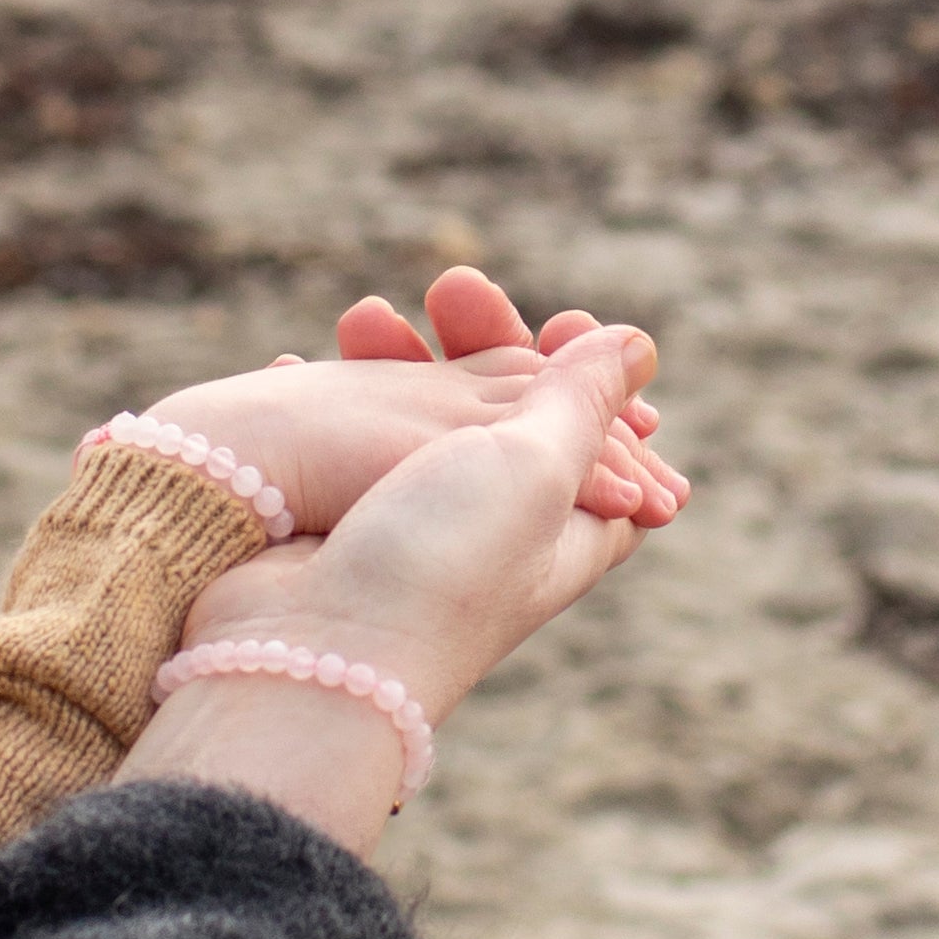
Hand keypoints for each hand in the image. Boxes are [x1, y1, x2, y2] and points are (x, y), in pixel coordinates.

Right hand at [135, 270, 684, 533]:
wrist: (312, 648)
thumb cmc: (439, 565)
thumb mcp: (538, 465)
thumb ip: (583, 398)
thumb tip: (636, 345)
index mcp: (569, 530)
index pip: (612, 443)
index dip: (594, 376)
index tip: (560, 320)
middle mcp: (498, 533)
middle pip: (511, 414)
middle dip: (484, 343)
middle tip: (449, 290)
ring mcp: (416, 534)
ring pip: (421, 420)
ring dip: (394, 359)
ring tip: (359, 323)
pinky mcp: (345, 534)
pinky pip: (351, 447)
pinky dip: (336, 398)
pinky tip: (302, 366)